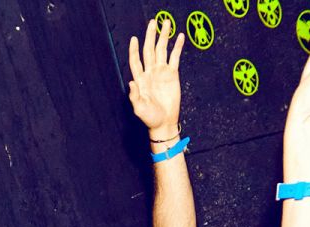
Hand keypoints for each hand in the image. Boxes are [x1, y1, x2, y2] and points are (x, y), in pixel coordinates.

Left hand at [128, 17, 183, 135]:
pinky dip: (177, 47)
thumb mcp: (139, 108)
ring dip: (164, 37)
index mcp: (140, 79)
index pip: (136, 60)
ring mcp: (162, 72)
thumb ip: (134, 96)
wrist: (164, 122)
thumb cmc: (150, 117)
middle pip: (149, 50)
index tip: (134, 39)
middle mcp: (150, 72)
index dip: (134, 50)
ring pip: (162, 50)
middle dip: (151, 36)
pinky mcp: (172, 74)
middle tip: (153, 22)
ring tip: (166, 23)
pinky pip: (175, 57)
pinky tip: (179, 36)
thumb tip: (131, 82)